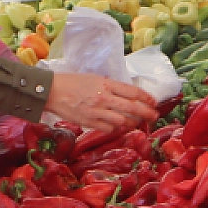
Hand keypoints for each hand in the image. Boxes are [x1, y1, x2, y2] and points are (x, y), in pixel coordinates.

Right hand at [42, 73, 157, 131]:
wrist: (52, 91)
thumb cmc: (73, 82)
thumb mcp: (95, 78)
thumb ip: (111, 87)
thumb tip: (127, 95)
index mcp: (106, 84)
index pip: (133, 92)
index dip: (146, 98)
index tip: (153, 102)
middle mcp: (104, 98)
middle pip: (132, 108)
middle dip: (147, 113)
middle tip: (154, 116)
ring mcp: (97, 111)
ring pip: (122, 121)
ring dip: (132, 123)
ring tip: (135, 122)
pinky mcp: (89, 122)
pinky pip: (109, 129)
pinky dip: (115, 128)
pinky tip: (116, 126)